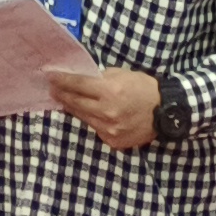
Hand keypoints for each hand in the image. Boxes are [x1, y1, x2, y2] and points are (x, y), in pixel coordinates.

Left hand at [49, 65, 164, 152]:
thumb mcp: (121, 74)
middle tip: (52, 88)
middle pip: (76, 102)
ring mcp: (109, 129)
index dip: (62, 80)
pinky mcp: (113, 141)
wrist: (164, 112)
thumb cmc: (143, 87)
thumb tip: (81, 79)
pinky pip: (95, 128)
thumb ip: (100, 78)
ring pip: (83, 117)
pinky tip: (85, 113)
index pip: (78, 84)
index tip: (50, 76)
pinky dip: (90, 119)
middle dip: (62, 94)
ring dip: (72, 107)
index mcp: (110, 91)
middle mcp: (107, 111)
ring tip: (63, 100)